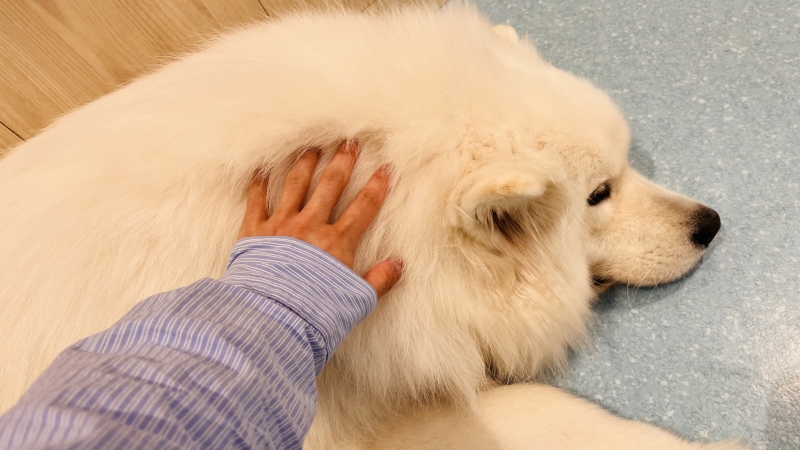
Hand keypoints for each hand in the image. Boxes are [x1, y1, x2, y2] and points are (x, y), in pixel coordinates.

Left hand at [238, 140, 401, 297]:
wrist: (271, 318)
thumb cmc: (315, 313)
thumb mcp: (355, 300)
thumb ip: (379, 280)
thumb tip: (399, 264)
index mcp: (337, 242)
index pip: (363, 207)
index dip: (377, 186)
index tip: (385, 168)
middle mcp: (310, 226)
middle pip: (330, 186)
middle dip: (342, 162)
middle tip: (349, 143)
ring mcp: (281, 226)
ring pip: (295, 185)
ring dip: (306, 163)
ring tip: (312, 147)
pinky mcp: (253, 232)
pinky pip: (256, 201)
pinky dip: (259, 184)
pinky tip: (262, 169)